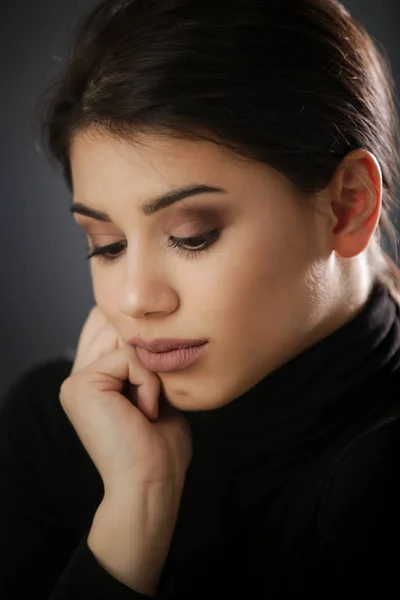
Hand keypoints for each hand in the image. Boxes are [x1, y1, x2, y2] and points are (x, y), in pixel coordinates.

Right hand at [59, 306, 192, 593]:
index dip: (142, 338)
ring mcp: (75, 380)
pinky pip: (128, 356)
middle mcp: (78, 375)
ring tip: (147, 405)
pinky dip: (148, 381)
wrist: (151, 484)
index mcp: (91, 377)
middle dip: (147, 351)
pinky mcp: (80, 384)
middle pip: (116, 323)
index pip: (111, 324)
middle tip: (153, 396)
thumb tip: (155, 329)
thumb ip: (146, 359)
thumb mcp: (155, 391)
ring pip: (123, 336)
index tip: (157, 379)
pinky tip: (144, 412)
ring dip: (148, 368)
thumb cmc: (160, 447)